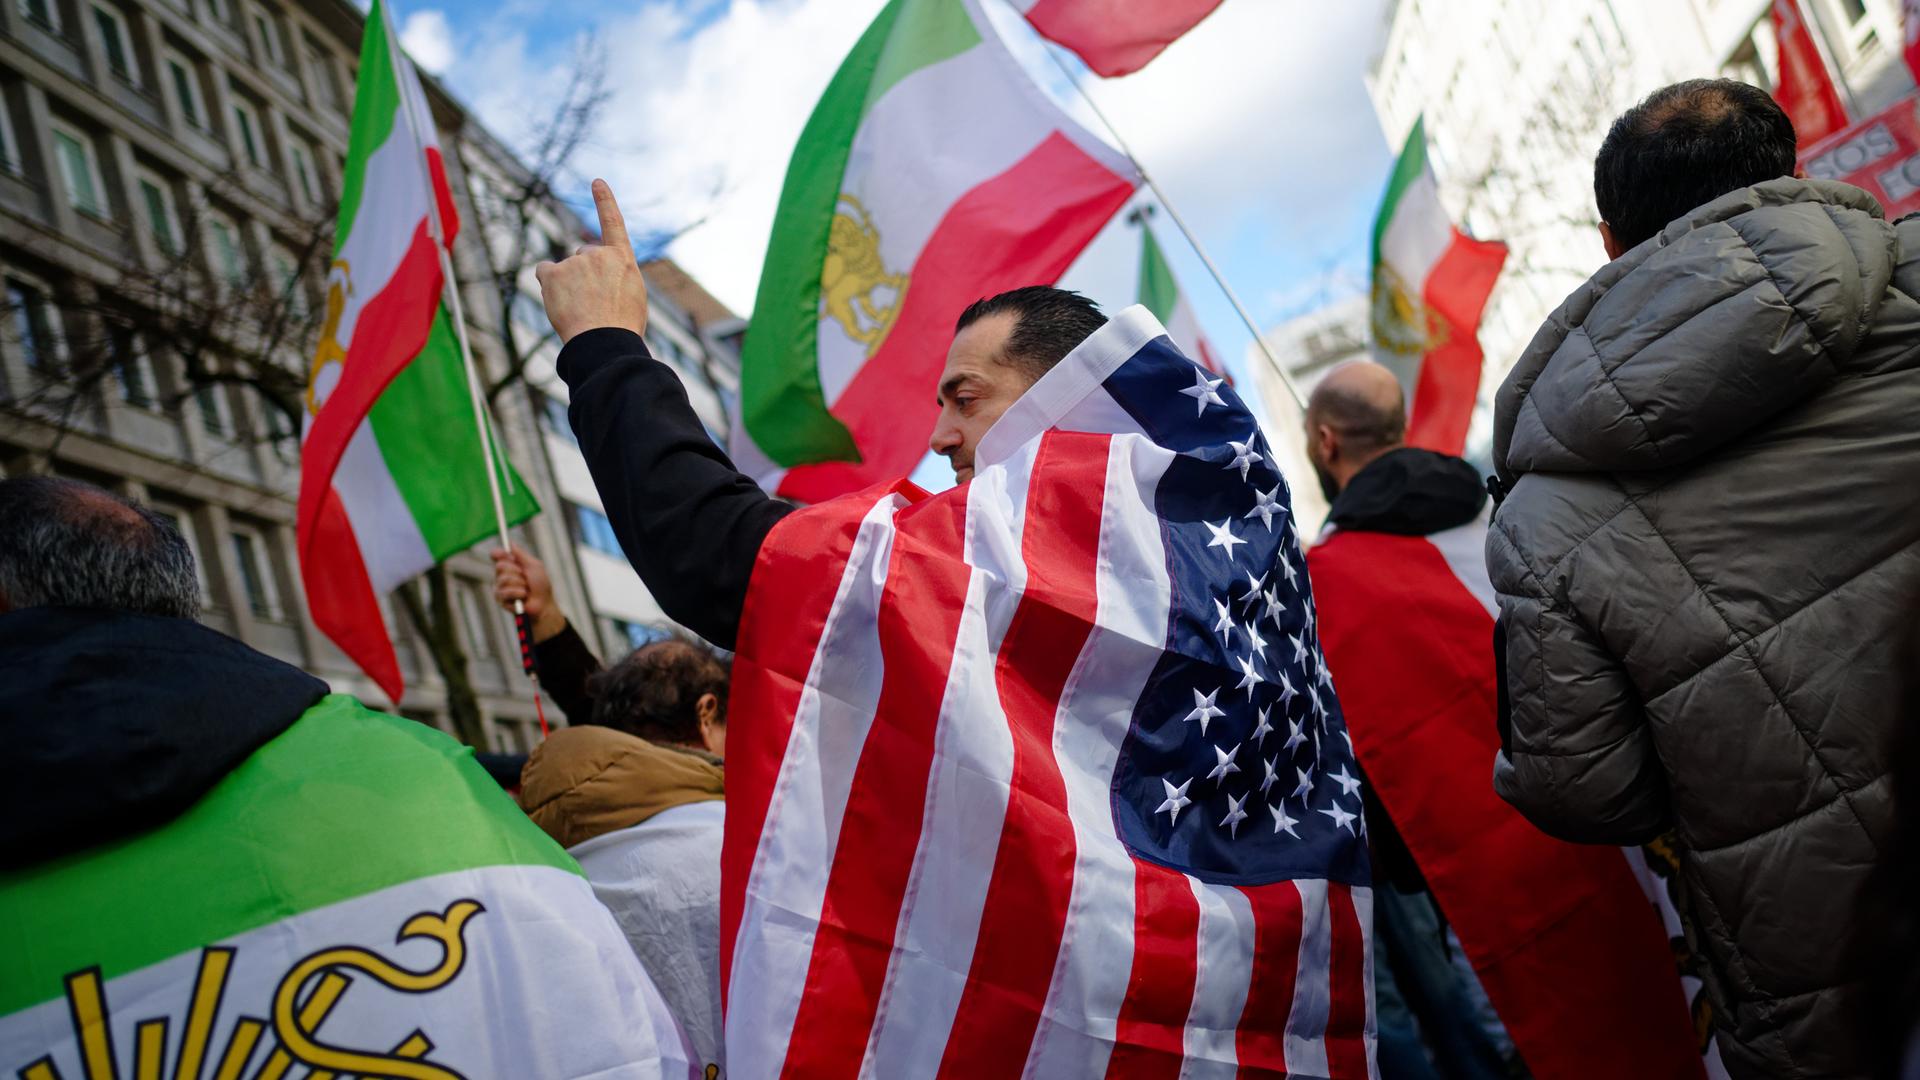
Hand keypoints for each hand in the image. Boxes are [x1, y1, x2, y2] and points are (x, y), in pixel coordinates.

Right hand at [492, 548, 564, 642]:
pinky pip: (505, 591)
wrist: (543, 604)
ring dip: (519, 583)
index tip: (503, 553)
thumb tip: (511, 542)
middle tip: (525, 577)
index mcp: (510, 566)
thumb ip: (521, 555)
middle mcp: (502, 575)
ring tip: (526, 589)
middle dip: (516, 571)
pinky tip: (523, 596)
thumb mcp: (534, 566)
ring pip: (503, 579)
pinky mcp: (500, 599)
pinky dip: (518, 592)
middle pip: (500, 565)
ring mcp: (500, 587)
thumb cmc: (541, 586)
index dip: (499, 553)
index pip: (496, 555)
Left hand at [535, 179, 649, 343]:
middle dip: (585, 274)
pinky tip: (559, 302)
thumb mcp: (631, 296)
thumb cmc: (621, 327)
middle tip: (593, 303)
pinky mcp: (553, 273)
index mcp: (622, 259)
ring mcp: (574, 262)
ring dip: (569, 286)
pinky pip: (545, 272)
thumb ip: (615, 276)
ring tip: (581, 311)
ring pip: (566, 270)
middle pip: (584, 257)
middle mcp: (598, 254)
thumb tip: (596, 277)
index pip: (613, 222)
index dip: (604, 201)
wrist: (604, 341)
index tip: (596, 181)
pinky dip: (548, 284)